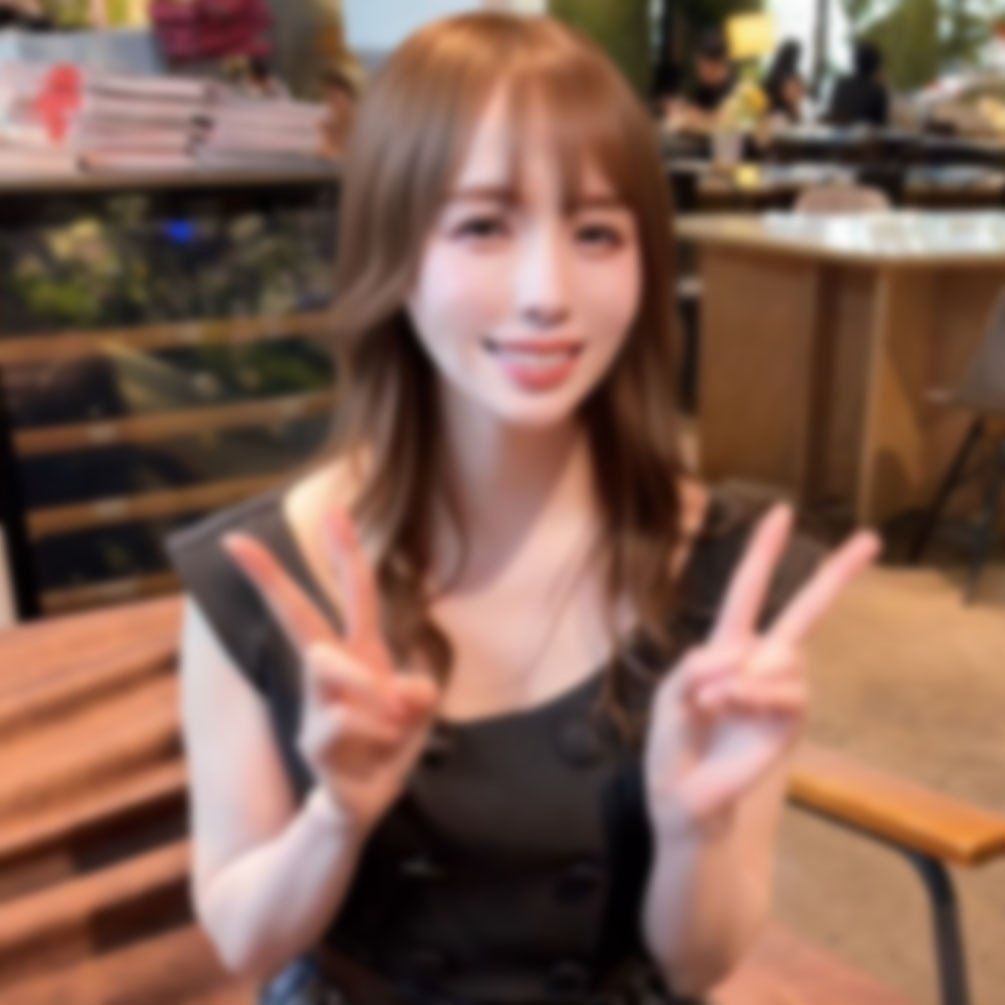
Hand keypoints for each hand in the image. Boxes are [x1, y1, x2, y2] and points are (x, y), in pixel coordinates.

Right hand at [221, 508, 439, 837]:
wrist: (353, 815)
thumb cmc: (384, 753)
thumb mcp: (415, 716)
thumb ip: (417, 693)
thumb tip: (401, 690)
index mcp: (360, 657)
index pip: (353, 597)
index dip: (345, 554)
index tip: (331, 509)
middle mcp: (332, 676)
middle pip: (301, 620)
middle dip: (270, 578)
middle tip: (233, 539)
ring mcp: (315, 707)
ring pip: (332, 673)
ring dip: (375, 701)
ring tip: (388, 733)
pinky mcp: (312, 744)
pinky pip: (343, 722)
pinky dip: (376, 737)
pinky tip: (374, 760)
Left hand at [644, 504, 880, 835]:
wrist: (685, 803)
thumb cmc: (673, 747)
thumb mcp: (669, 697)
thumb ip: (695, 668)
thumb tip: (738, 656)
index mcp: (725, 648)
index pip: (747, 592)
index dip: (763, 552)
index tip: (781, 511)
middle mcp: (758, 663)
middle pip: (802, 614)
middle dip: (835, 576)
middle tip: (871, 539)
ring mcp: (779, 693)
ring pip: (783, 658)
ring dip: (744, 676)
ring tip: (714, 701)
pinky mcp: (790, 724)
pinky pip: (787, 693)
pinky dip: (754, 694)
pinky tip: (728, 704)